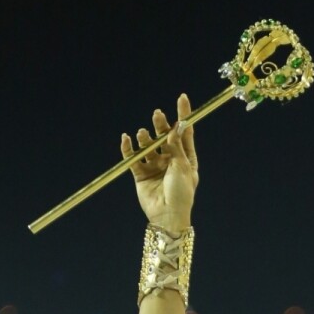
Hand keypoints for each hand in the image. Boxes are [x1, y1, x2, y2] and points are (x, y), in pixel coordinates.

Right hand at [123, 93, 197, 232]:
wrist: (167, 216)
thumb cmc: (181, 194)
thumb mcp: (182, 167)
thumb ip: (176, 146)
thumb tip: (174, 127)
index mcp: (186, 159)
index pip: (184, 133)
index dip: (184, 115)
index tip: (182, 97)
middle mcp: (170, 161)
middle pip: (164, 136)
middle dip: (160, 124)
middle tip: (157, 114)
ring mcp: (155, 167)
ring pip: (147, 146)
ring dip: (144, 137)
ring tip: (143, 134)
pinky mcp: (141, 175)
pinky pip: (132, 158)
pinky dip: (128, 148)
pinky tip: (126, 138)